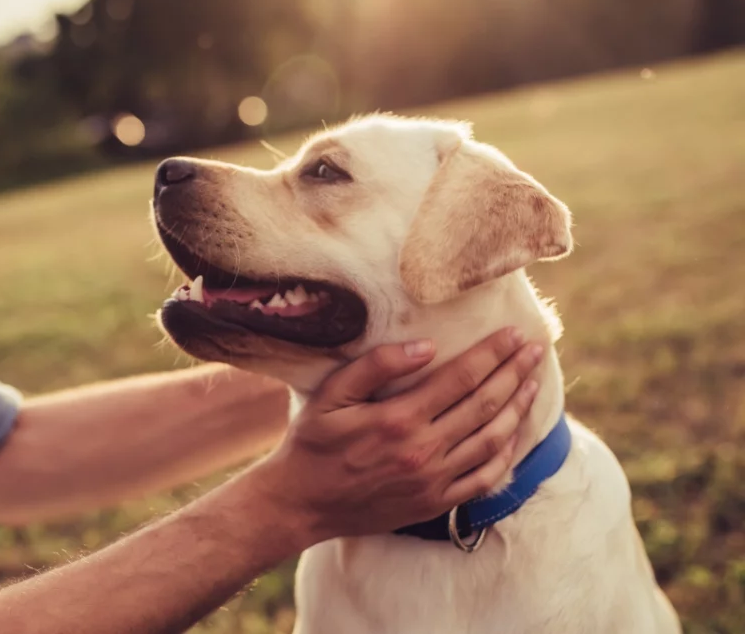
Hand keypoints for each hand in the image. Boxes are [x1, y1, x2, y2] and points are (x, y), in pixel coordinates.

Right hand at [246, 327, 543, 545]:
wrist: (301, 504)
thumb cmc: (312, 443)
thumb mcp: (330, 395)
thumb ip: (375, 366)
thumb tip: (426, 346)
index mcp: (398, 419)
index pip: (461, 378)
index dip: (492, 353)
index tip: (515, 333)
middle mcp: (423, 450)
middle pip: (485, 404)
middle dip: (515, 373)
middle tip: (535, 349)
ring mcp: (433, 480)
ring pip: (492, 439)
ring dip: (518, 408)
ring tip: (533, 383)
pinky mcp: (435, 503)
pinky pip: (484, 478)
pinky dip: (507, 453)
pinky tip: (515, 433)